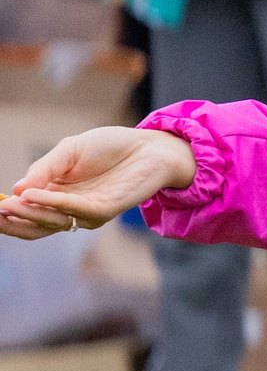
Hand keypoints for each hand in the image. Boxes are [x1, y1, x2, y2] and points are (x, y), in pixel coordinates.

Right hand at [0, 127, 195, 239]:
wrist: (149, 145)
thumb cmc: (110, 147)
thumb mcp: (68, 151)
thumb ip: (44, 170)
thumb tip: (16, 190)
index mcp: (56, 196)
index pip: (25, 214)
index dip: (6, 213)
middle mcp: (69, 209)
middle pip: (34, 226)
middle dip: (11, 220)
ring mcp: (87, 212)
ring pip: (52, 221)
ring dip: (28, 213)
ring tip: (8, 203)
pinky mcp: (106, 209)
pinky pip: (75, 211)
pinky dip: (53, 204)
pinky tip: (33, 196)